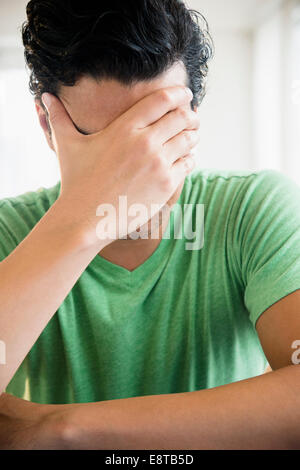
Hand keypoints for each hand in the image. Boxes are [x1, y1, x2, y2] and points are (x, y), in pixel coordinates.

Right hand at [42, 86, 199, 246]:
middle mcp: (145, 142)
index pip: (163, 99)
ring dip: (192, 136)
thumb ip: (58, 117)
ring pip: (189, 140)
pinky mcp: (166, 185)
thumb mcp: (67, 145)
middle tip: (192, 118)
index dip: (179, 94)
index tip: (186, 94)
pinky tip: (186, 158)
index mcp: (125, 127)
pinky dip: (190, 158)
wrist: (85, 219)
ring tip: (191, 137)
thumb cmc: (75, 182)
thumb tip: (44, 96)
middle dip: (190, 115)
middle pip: (182, 117)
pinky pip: (188, 163)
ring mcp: (158, 164)